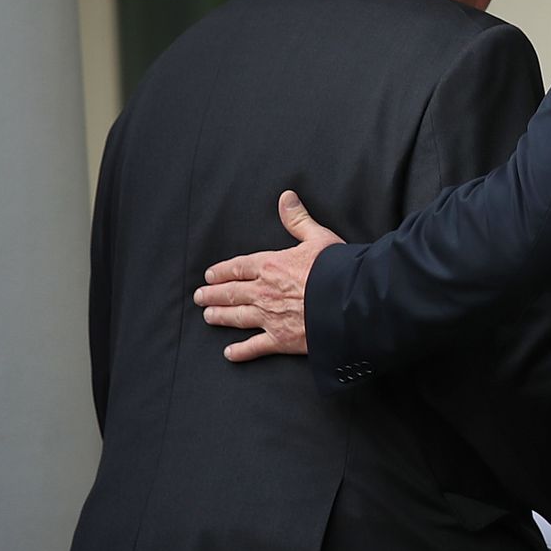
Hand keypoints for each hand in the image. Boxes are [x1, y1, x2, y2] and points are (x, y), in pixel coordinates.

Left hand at [194, 190, 341, 361]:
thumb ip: (298, 220)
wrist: (349, 302)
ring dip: (220, 317)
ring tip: (208, 317)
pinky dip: (240, 351)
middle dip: (213, 295)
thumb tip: (286, 198)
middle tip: (200, 297)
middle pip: (231, 293)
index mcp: (271, 266)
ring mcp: (270, 317)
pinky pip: (255, 347)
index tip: (210, 275)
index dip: (222, 271)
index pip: (238, 267)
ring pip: (237, 317)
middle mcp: (264, 292)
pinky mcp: (281, 339)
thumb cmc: (336, 269)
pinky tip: (229, 353)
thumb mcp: (318, 237)